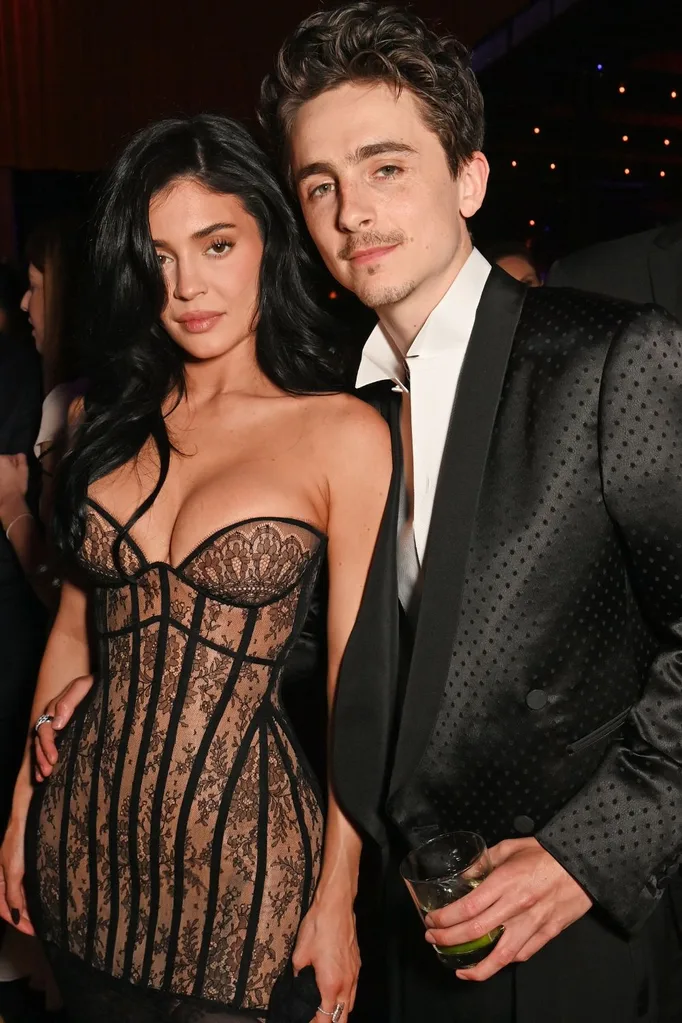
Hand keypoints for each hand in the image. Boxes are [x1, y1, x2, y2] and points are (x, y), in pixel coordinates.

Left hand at [0, 454, 28, 521]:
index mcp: (1, 459)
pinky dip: (2, 480)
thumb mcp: (24, 470)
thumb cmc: (17, 484)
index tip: (18, 470)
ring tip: (8, 482)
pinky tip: (5, 486)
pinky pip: (1, 478)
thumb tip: (19, 455)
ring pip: (1, 472)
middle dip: (7, 468)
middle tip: (13, 477)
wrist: (8, 500)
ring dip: (4, 475)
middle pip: (2, 464)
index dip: (15, 463)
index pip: (9, 457)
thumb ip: (22, 459)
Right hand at [0, 817, 34, 935]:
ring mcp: (14, 870)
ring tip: (40, 920)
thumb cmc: (18, 840)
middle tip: (37, 929)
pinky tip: (39, 901)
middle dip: (23, 918)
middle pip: (11, 904)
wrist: (27, 816)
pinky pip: (25, 886)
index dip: (17, 922)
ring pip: (19, 896)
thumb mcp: (15, 869)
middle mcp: (4, 877)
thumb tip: (15, 914)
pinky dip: (31, 896)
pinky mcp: (24, 864)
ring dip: (28, 909)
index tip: (31, 932)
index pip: (4, 908)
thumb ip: (14, 893)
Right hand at [35, 674, 93, 781]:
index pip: (45, 728)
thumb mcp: (83, 687)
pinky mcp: (65, 733)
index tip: (54, 758)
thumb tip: (56, 724)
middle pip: (40, 740)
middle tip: (48, 772)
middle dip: (42, 757)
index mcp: (55, 708)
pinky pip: (49, 748)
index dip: (47, 744)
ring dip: (40, 762)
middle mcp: (53, 718)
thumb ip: (69, 702)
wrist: (105, 684)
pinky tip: (43, 775)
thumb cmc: (95, 685)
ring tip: (44, 777)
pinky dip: (43, 761)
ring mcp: (57, 726)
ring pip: (41, 745)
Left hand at [292, 893, 359, 1022]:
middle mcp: (346, 983)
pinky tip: (335, 990)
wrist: (336, 906)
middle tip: (317, 1018)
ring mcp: (354, 974)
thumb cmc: (318, 927)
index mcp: (331, 984)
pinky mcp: (357, 964)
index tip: (306, 1019)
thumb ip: (299, 974)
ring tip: (326, 1009)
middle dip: (331, 1022)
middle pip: (343, 1018)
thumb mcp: (299, 954)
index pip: (326, 1018)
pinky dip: (346, 998)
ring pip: (350, 1005)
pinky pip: (353, 990)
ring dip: (339, 1012)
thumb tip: (298, 981)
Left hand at [425, 837, 591, 980]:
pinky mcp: (548, 934)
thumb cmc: (547, 852)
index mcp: (506, 882)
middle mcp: (517, 906)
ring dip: (475, 966)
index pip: (468, 907)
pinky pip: (522, 954)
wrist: (584, 863)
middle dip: (448, 939)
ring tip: (458, 968)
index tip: (432, 921)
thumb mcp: (511, 847)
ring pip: (500, 956)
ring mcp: (533, 924)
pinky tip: (491, 962)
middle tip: (433, 939)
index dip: (446, 918)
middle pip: (475, 932)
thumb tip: (466, 874)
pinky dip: (504, 962)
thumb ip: (485, 861)